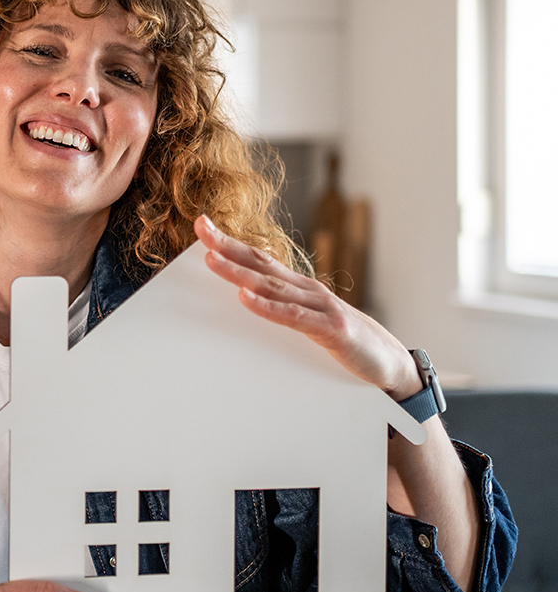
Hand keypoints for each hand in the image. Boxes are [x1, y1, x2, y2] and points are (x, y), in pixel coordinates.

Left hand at [194, 215, 420, 399]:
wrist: (390, 365)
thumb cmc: (344, 342)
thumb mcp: (307, 322)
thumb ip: (280, 310)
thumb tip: (241, 302)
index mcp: (298, 287)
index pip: (258, 259)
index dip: (231, 242)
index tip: (203, 226)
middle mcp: (307, 289)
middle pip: (261, 264)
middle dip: (228, 246)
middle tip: (201, 228)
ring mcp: (320, 306)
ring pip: (271, 286)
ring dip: (239, 273)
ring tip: (212, 260)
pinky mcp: (330, 328)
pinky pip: (292, 316)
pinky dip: (267, 307)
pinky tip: (245, 298)